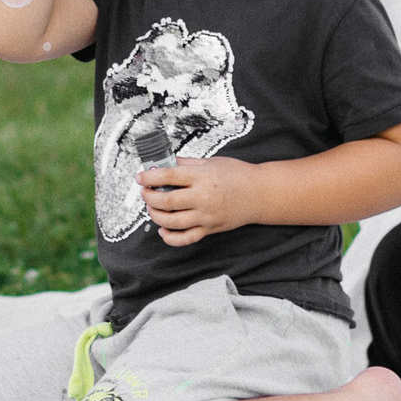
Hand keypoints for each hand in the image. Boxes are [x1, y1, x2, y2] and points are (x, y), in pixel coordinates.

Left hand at [138, 157, 257, 246]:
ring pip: (172, 221)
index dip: (149, 178)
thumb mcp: (211, 162)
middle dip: (149, 197)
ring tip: (152, 208)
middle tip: (145, 193)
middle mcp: (203, 197)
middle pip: (166, 201)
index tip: (140, 178)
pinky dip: (170, 237)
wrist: (260, 193)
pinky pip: (186, 238)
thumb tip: (163, 162)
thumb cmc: (236, 174)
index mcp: (202, 177)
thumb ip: (186, 163)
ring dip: (155, 215)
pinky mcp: (210, 229)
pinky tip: (163, 230)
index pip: (168, 176)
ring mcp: (206, 216)